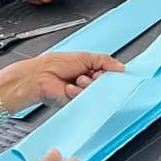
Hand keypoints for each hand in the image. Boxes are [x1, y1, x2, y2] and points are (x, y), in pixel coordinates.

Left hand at [0, 50, 123, 112]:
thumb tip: (121, 67)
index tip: (114, 72)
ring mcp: (82, 92)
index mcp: (89, 67)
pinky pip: (87, 100)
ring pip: (96, 92)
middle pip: (105, 83)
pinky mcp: (77, 103)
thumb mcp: (84, 57)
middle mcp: (87, 81)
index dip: (111, 72)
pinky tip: (71, 88)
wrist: (39, 77)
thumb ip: (105, 61)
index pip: (108, 72)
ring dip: (87, 85)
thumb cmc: (54, 65)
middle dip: (99, 78)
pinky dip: (79, 93)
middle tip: (90, 75)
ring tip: (76, 80)